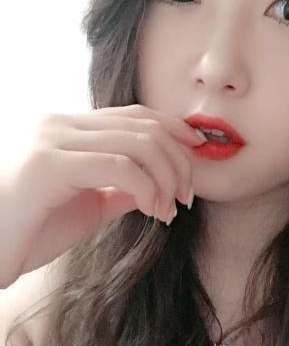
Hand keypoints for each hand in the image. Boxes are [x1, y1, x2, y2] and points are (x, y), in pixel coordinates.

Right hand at [0, 103, 206, 287]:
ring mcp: (53, 140)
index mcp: (69, 129)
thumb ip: (121, 189)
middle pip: (144, 126)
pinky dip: (147, 189)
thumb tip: (159, 185)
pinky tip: (152, 212)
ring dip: (167, 177)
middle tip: (186, 196)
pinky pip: (118, 166)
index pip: (135, 114)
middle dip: (178, 160)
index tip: (199, 153)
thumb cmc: (31, 231)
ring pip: (137, 143)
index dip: (174, 129)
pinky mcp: (49, 164)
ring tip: (169, 209)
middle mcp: (61, 125)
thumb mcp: (89, 206)